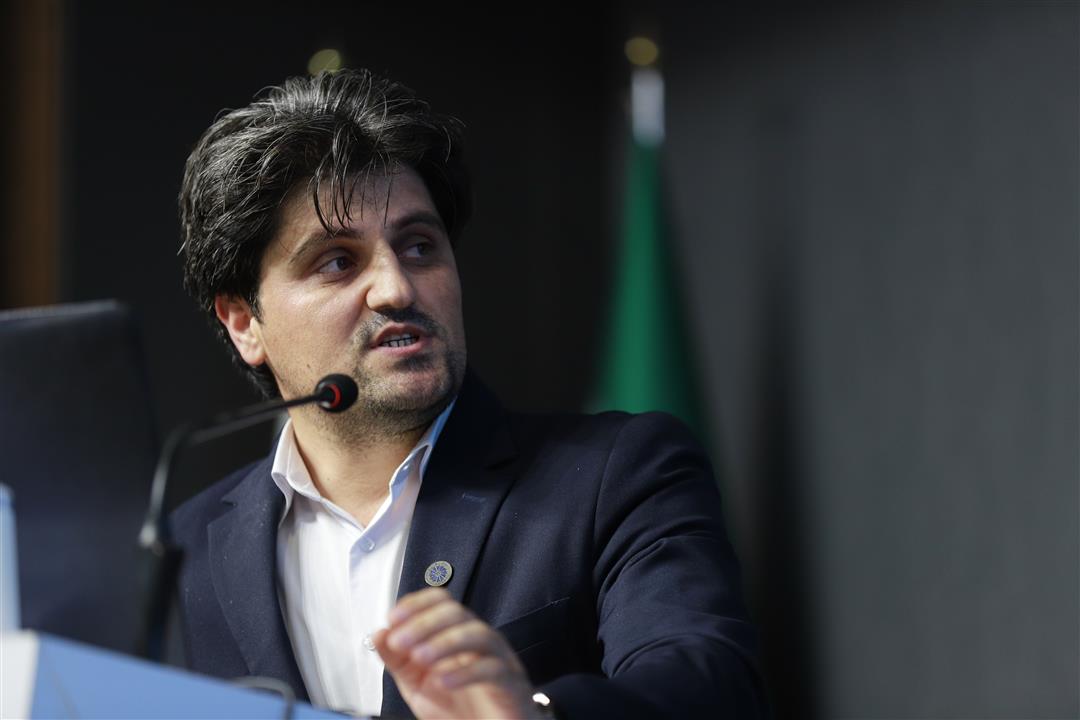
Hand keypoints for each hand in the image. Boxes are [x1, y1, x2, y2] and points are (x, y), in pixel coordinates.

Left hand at [373, 587, 541, 719]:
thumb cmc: (460, 710)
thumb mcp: (417, 684)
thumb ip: (397, 660)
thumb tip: (379, 634)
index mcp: (456, 635)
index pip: (440, 602)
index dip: (416, 605)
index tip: (393, 618)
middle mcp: (478, 641)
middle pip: (457, 613)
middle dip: (424, 623)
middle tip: (400, 641)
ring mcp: (498, 659)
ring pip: (478, 634)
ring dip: (444, 642)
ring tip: (420, 657)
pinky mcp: (510, 683)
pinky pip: (492, 669)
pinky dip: (466, 672)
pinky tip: (444, 681)